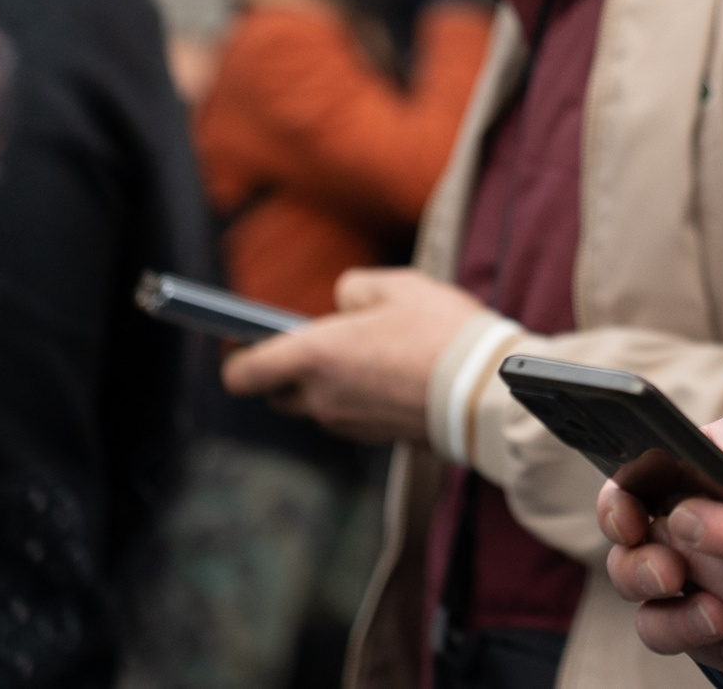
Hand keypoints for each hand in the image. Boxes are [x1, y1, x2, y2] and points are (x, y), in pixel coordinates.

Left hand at [220, 267, 483, 442]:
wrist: (487, 390)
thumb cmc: (442, 331)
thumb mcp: (399, 285)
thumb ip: (355, 288)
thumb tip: (341, 305)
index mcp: (315, 356)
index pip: (242, 375)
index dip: (236, 357)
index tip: (242, 339)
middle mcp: (321, 396)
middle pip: (275, 392)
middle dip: (284, 368)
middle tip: (318, 340)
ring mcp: (346, 422)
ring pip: (314, 403)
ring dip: (324, 382)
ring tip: (365, 354)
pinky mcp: (373, 437)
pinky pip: (346, 415)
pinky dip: (354, 397)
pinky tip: (390, 374)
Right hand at [600, 406, 722, 670]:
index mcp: (663, 488)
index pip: (619, 501)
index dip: (615, 513)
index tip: (631, 521)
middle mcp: (665, 545)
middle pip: (625, 568)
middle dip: (640, 572)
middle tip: (671, 572)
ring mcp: (688, 591)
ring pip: (653, 620)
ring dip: (675, 621)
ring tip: (715, 613)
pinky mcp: (718, 632)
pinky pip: (701, 648)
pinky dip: (712, 642)